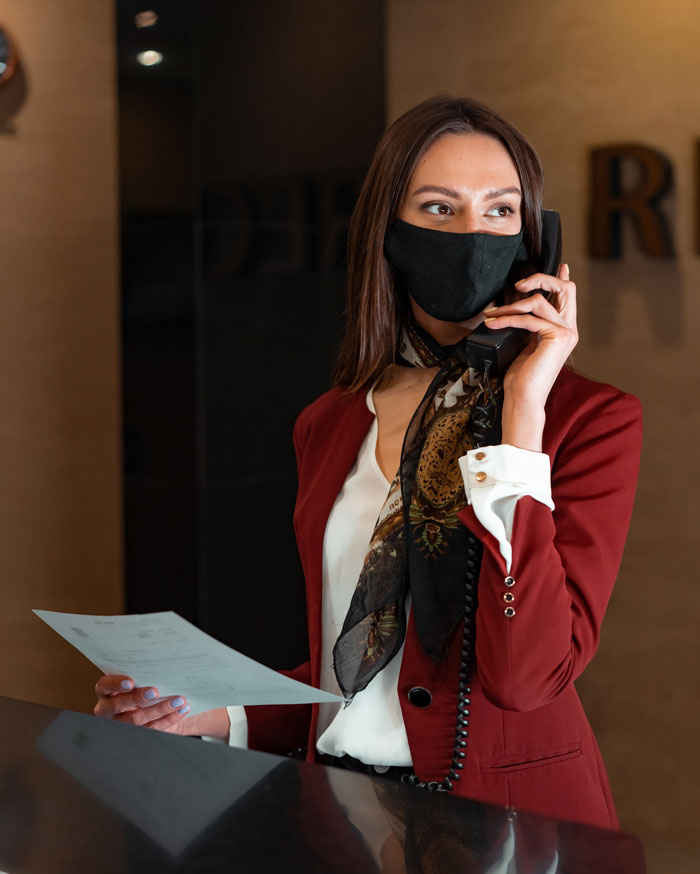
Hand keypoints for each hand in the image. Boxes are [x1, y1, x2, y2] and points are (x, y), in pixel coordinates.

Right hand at [94, 674, 191, 733]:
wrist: (153, 702)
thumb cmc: (143, 683)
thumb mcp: (139, 677)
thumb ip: (143, 674)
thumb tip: (162, 664)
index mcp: (106, 691)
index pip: (104, 685)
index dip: (116, 684)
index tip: (131, 682)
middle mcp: (108, 708)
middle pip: (119, 705)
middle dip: (138, 699)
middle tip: (155, 692)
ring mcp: (120, 723)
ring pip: (136, 720)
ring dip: (160, 710)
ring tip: (178, 700)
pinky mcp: (136, 734)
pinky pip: (151, 729)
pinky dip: (169, 719)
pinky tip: (181, 710)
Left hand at [482, 263, 577, 449]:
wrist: (523, 398)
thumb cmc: (521, 375)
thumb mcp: (523, 342)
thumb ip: (527, 323)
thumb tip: (516, 305)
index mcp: (564, 329)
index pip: (568, 295)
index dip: (562, 278)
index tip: (560, 265)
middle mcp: (570, 329)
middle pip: (565, 287)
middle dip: (541, 278)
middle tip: (517, 285)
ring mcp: (567, 332)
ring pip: (540, 301)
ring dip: (511, 306)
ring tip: (492, 315)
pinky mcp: (558, 337)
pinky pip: (530, 318)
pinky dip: (508, 319)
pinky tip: (492, 324)